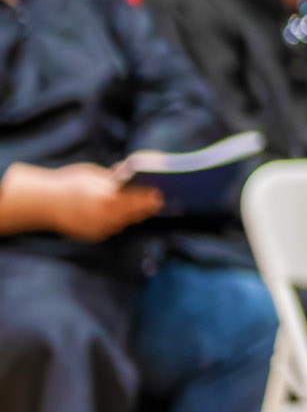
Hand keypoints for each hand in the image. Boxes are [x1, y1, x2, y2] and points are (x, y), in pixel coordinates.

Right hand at [29, 167, 161, 242]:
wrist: (41, 203)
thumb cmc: (68, 183)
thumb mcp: (94, 175)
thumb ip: (115, 179)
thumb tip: (133, 177)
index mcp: (107, 197)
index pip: (137, 199)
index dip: (150, 196)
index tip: (161, 191)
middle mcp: (105, 216)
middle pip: (134, 213)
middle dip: (146, 206)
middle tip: (159, 200)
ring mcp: (98, 228)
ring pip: (125, 222)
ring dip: (134, 215)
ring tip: (146, 207)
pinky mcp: (92, 235)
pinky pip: (112, 228)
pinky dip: (119, 221)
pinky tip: (125, 215)